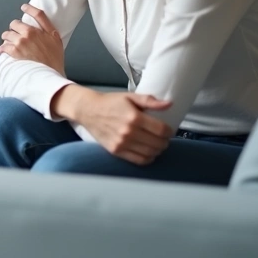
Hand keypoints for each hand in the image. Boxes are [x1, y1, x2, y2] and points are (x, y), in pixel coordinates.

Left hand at [0, 4, 64, 74]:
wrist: (49, 74)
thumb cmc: (54, 60)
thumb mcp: (57, 42)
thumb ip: (49, 32)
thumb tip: (41, 27)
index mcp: (44, 30)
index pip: (37, 14)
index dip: (29, 9)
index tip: (24, 7)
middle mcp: (32, 33)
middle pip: (15, 24)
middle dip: (13, 28)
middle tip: (14, 33)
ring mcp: (22, 41)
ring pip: (7, 34)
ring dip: (6, 38)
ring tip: (7, 42)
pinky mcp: (15, 51)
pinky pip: (3, 47)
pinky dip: (1, 49)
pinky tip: (2, 50)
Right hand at [56, 86, 173, 164]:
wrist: (88, 110)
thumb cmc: (110, 102)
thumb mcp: (130, 97)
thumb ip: (150, 101)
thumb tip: (169, 104)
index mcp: (134, 117)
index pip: (162, 130)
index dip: (169, 131)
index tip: (167, 129)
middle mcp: (129, 132)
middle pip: (158, 143)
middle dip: (165, 141)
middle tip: (163, 137)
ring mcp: (122, 143)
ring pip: (151, 153)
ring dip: (158, 150)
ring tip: (156, 144)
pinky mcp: (116, 151)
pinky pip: (139, 160)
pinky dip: (148, 158)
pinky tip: (148, 152)